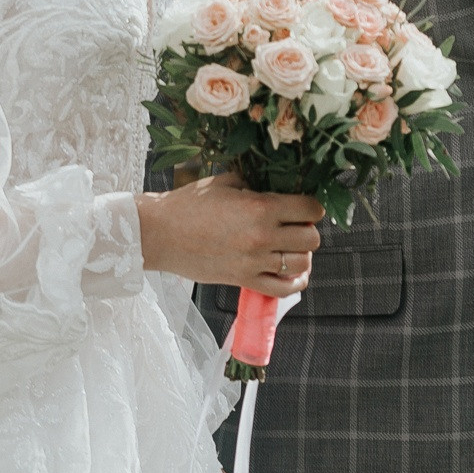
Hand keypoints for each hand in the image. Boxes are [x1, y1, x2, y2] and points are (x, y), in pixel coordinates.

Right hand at [136, 172, 322, 296]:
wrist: (161, 233)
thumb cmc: (188, 204)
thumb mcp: (226, 183)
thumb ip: (256, 186)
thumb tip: (277, 188)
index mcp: (261, 207)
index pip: (310, 209)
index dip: (312, 207)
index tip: (304, 208)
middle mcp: (262, 236)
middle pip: (312, 239)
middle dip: (308, 231)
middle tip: (295, 227)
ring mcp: (254, 262)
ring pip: (302, 264)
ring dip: (302, 256)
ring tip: (290, 249)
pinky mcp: (243, 280)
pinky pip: (283, 289)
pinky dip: (293, 282)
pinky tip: (289, 272)